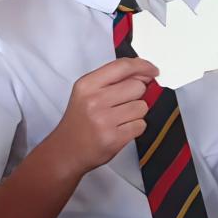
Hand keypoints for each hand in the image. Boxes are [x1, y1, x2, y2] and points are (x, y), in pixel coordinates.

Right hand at [45, 57, 154, 172]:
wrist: (65, 151)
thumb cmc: (79, 121)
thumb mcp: (86, 93)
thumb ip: (112, 80)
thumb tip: (144, 73)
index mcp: (87, 85)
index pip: (123, 66)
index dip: (143, 66)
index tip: (152, 70)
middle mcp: (94, 100)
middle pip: (137, 87)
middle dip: (136, 95)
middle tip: (123, 104)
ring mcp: (104, 120)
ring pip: (142, 107)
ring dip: (136, 113)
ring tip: (119, 119)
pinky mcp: (113, 138)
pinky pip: (141, 125)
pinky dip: (135, 128)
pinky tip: (120, 130)